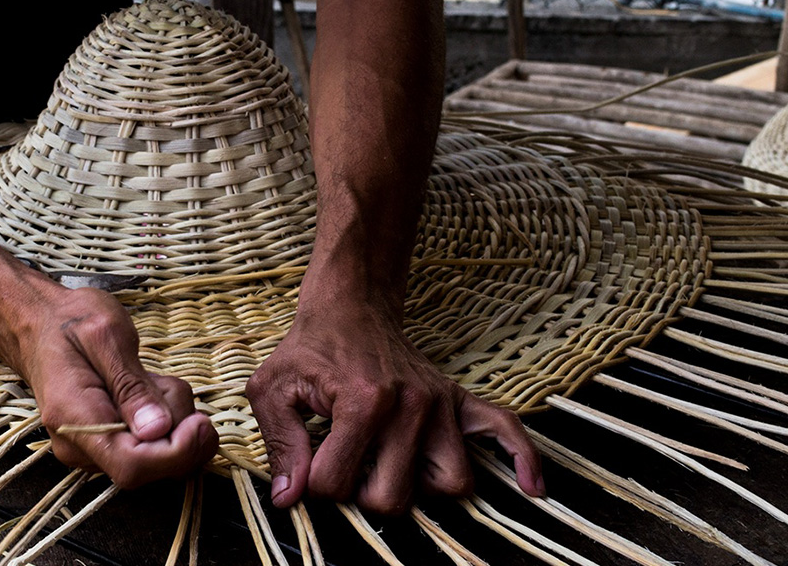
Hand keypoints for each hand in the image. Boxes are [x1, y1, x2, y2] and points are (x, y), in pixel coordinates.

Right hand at [16, 287, 217, 487]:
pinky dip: (164, 418)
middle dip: (179, 426)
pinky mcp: (108, 446)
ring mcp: (92, 450)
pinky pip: (152, 445)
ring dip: (172, 416)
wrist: (38, 323)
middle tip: (163, 380)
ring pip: (158, 453)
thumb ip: (131, 384)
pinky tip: (144, 389)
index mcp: (74, 418)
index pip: (132, 465)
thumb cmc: (70, 321)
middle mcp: (81, 447)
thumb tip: (158, 430)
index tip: (201, 423)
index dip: (176, 453)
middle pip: (152, 464)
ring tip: (147, 376)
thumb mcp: (105, 335)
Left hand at [247, 279, 542, 513]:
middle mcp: (410, 405)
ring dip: (417, 487)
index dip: (314, 483)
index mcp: (362, 402)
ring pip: (449, 483)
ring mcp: (440, 403)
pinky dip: (522, 460)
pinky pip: (505, 432)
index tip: (310, 460)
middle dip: (361, 493)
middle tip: (348, 464)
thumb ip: (280, 444)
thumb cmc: (309, 349)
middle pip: (393, 498)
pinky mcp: (458, 400)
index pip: (336, 484)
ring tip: (390, 465)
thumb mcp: (273, 388)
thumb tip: (289, 498)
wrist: (349, 306)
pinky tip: (531, 486)